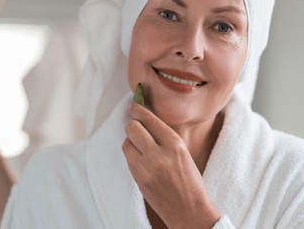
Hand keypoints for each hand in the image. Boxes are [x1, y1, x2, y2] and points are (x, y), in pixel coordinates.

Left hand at [122, 103, 219, 227]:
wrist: (188, 211)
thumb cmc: (190, 181)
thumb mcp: (184, 153)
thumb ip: (165, 137)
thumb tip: (146, 119)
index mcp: (175, 145)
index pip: (150, 120)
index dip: (139, 110)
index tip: (134, 106)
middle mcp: (158, 154)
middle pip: (132, 127)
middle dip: (133, 124)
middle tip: (137, 125)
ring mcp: (145, 167)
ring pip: (126, 141)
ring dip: (131, 140)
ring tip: (141, 144)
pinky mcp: (137, 178)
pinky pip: (127, 156)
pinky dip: (131, 152)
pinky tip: (140, 156)